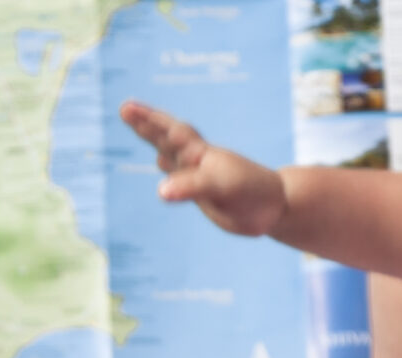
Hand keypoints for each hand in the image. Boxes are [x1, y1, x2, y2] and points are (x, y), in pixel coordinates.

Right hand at [119, 101, 286, 235]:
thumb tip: (161, 191)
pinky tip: (161, 161)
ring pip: (171, 151)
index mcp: (201, 154)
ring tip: (137, 123)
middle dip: (146, 122)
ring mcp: (200, 174)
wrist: (276, 206)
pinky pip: (179, 172)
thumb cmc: (251, 193)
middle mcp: (198, 160)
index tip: (127, 108)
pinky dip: (167, 163)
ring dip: (154, 138)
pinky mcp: (204, 191)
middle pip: (168, 136)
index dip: (149, 120)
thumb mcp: (220, 187)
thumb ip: (190, 187)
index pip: (170, 132)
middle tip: (125, 107)